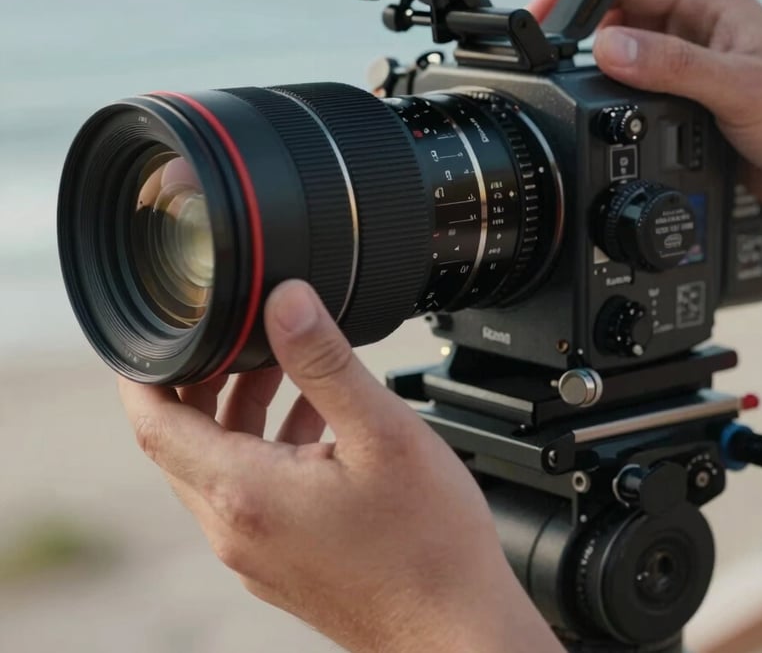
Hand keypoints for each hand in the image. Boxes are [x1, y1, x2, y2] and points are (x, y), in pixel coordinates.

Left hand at [118, 280, 563, 652]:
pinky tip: (314, 421)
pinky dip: (266, 445)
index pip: (154, 423)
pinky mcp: (281, 560)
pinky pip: (249, 490)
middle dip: (199, 381)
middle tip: (232, 336)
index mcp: (244, 492)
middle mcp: (236, 528)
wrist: (457, 634)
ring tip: (280, 367)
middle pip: (182, 440)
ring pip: (219, 464)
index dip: (144, 371)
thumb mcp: (381, 432)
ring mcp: (255, 551)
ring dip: (237, 410)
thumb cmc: (428, 546)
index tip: (156, 333)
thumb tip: (285, 301)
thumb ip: (325, 362)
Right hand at [528, 0, 761, 202]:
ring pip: (621, 55)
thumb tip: (608, 48)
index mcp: (710, 3)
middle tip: (556, 61)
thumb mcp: (738, 87)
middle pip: (616, 15)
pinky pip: (631, 89)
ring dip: (599, 71)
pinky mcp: (680, 99)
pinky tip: (608, 113)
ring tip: (585, 90)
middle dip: (584, 35)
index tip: (544, 15)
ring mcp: (686, 64)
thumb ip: (672, 66)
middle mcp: (695, 29)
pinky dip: (612, 99)